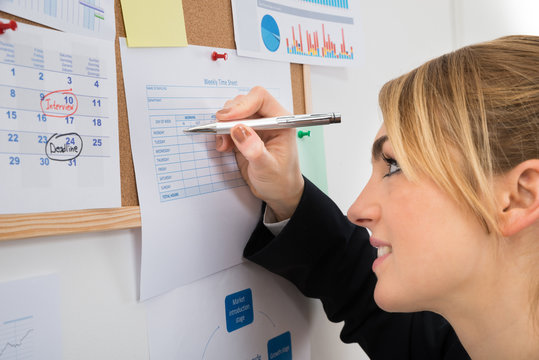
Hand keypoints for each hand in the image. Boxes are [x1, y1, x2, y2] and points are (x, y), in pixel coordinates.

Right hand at [215, 86, 303, 220]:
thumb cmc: (281, 181)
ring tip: (224, 144)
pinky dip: (222, 133)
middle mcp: (269, 120)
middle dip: (230, 116)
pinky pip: (229, 125)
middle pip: (244, 102)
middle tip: (222, 134)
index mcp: (281, 122)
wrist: (279, 193)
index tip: (228, 119)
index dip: (243, 104)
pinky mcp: (245, 134)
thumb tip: (239, 130)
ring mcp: (256, 127)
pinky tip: (224, 147)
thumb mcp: (268, 168)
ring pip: (234, 112)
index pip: (261, 98)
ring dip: (224, 126)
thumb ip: (254, 150)